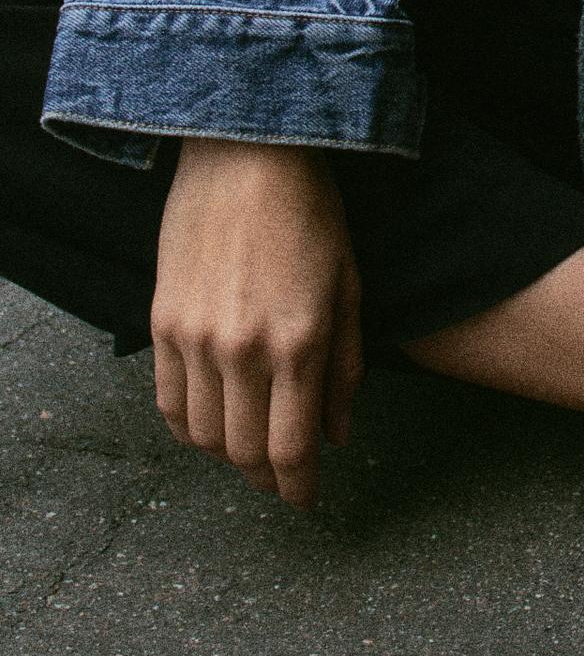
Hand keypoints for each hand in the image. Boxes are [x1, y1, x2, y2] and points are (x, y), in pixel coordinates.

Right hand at [150, 139, 363, 509]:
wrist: (246, 155)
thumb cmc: (311, 214)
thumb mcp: (348, 287)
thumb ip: (344, 368)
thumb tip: (339, 436)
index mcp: (299, 343)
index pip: (292, 448)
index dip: (299, 486)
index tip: (307, 500)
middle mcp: (242, 350)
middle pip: (243, 453)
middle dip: (267, 477)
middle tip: (282, 478)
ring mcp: (195, 338)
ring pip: (203, 435)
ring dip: (228, 454)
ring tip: (250, 446)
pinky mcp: (163, 323)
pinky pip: (169, 402)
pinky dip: (190, 425)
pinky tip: (212, 419)